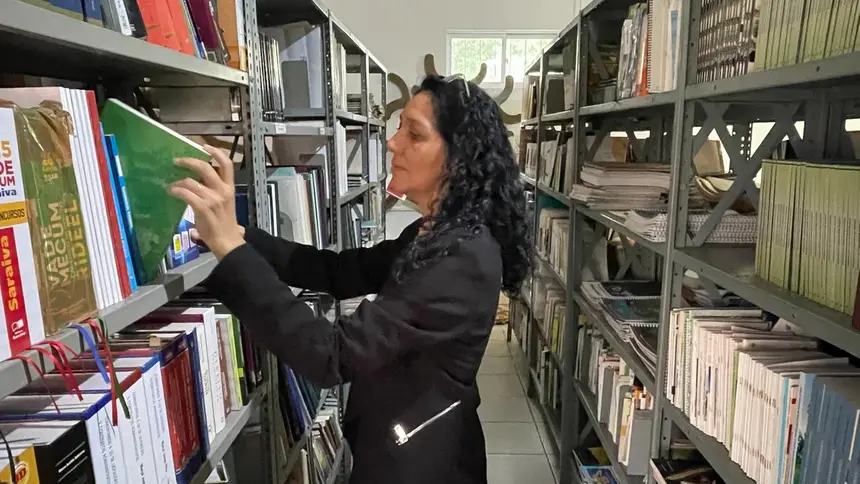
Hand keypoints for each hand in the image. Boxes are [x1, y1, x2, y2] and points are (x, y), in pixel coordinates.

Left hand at [168, 145, 244, 259]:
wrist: (228, 242)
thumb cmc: (224, 226)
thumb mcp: (224, 205)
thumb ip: (213, 194)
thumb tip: (194, 188)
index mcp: (230, 188)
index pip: (227, 164)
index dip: (216, 152)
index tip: (204, 146)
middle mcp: (222, 191)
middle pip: (206, 167)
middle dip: (189, 161)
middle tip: (177, 161)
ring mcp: (213, 199)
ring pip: (191, 181)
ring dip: (178, 181)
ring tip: (171, 185)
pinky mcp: (203, 208)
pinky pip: (186, 194)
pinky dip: (176, 190)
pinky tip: (171, 192)